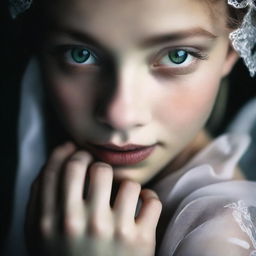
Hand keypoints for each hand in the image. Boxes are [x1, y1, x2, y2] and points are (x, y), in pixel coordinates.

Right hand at [25, 142, 161, 255]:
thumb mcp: (41, 235)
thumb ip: (41, 200)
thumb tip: (56, 161)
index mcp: (51, 222)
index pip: (56, 169)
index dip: (67, 153)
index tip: (76, 151)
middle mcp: (79, 224)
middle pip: (89, 166)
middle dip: (94, 162)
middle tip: (98, 169)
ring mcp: (112, 232)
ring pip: (125, 181)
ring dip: (124, 184)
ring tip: (122, 194)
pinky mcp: (139, 241)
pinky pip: (151, 200)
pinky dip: (149, 199)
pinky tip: (142, 205)